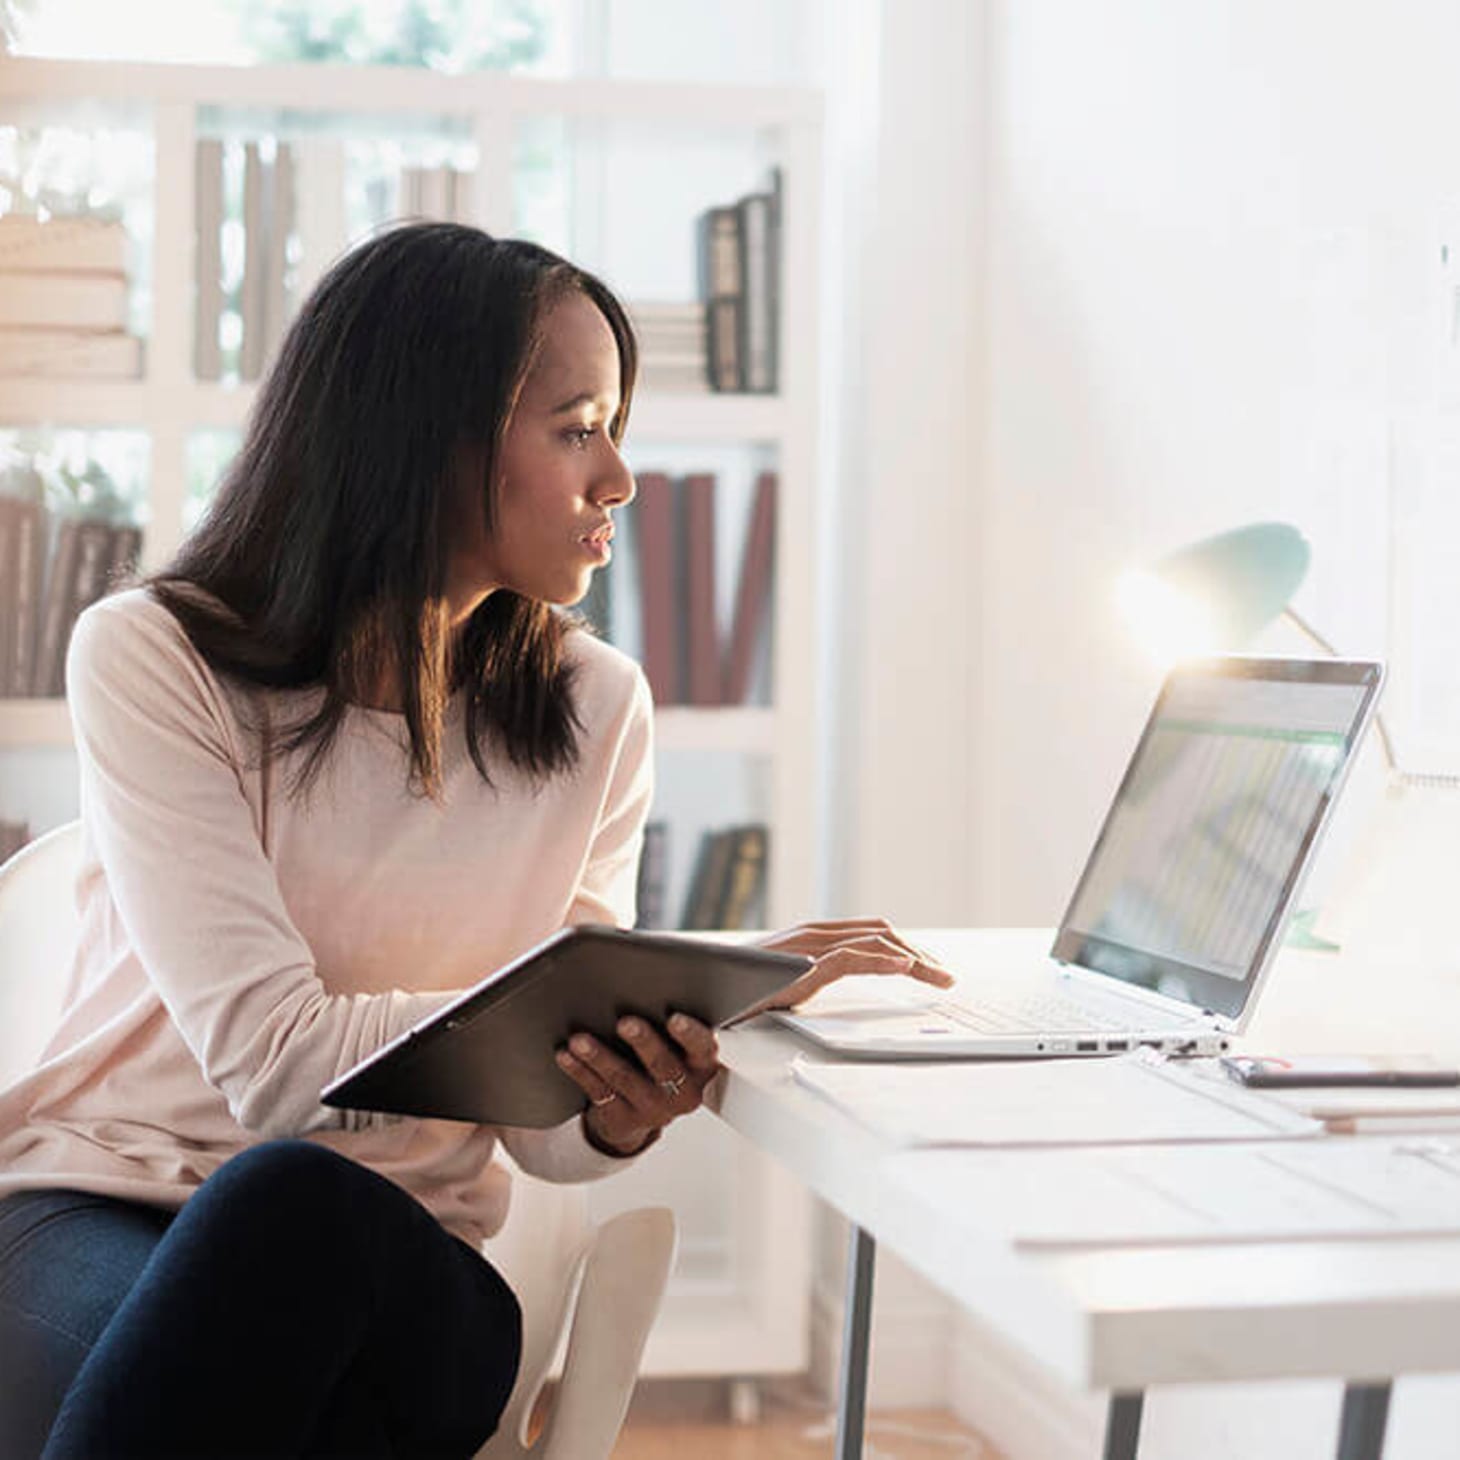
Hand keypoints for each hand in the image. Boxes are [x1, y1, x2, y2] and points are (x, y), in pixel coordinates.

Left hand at [555, 1013, 719, 1156]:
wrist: (642, 1110)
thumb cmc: (660, 1063)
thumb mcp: (678, 1048)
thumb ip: (671, 1024)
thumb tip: (646, 985)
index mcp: (701, 1066)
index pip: (703, 1048)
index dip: (690, 1034)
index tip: (674, 1019)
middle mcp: (683, 1091)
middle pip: (662, 1065)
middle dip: (643, 1042)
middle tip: (625, 1023)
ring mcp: (653, 1109)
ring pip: (624, 1078)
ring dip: (600, 1056)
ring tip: (580, 1040)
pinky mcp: (624, 1119)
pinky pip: (599, 1093)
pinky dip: (580, 1071)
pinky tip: (568, 1055)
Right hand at [740, 917, 955, 1016]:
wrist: (702, 989)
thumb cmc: (738, 988)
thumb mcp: (784, 980)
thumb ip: (810, 976)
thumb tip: (827, 985)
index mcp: (814, 936)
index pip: (872, 933)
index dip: (907, 948)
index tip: (930, 969)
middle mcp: (816, 934)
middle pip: (883, 933)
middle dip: (921, 953)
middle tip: (945, 977)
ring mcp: (810, 946)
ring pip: (877, 942)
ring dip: (916, 961)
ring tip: (939, 978)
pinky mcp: (804, 965)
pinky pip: (853, 958)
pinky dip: (885, 962)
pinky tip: (907, 970)